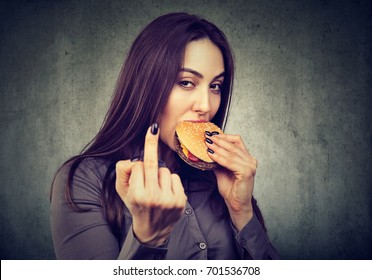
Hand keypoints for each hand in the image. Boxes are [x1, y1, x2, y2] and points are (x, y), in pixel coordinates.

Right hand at [115, 124, 186, 245]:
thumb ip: (122, 171)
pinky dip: (170, 181)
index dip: (136, 166)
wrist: (152, 229)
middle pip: (153, 164)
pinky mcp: (181, 201)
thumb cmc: (136, 205)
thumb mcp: (122, 190)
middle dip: (151, 145)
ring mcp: (168, 200)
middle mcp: (153, 197)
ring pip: (165, 170)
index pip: (138, 166)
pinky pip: (175, 177)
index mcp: (136, 195)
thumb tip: (134, 159)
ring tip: (156, 188)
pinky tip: (166, 192)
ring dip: (160, 174)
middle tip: (153, 127)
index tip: (146, 138)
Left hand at [205, 132, 257, 230]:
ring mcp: (250, 166)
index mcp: (247, 158)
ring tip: (207, 144)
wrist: (236, 204)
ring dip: (217, 148)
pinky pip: (230, 162)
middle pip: (233, 145)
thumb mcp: (222, 170)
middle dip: (218, 140)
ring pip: (231, 153)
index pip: (237, 141)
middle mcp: (250, 160)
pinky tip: (211, 155)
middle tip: (207, 137)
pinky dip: (219, 158)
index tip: (211, 134)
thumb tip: (207, 149)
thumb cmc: (231, 189)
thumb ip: (218, 159)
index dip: (224, 136)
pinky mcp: (246, 173)